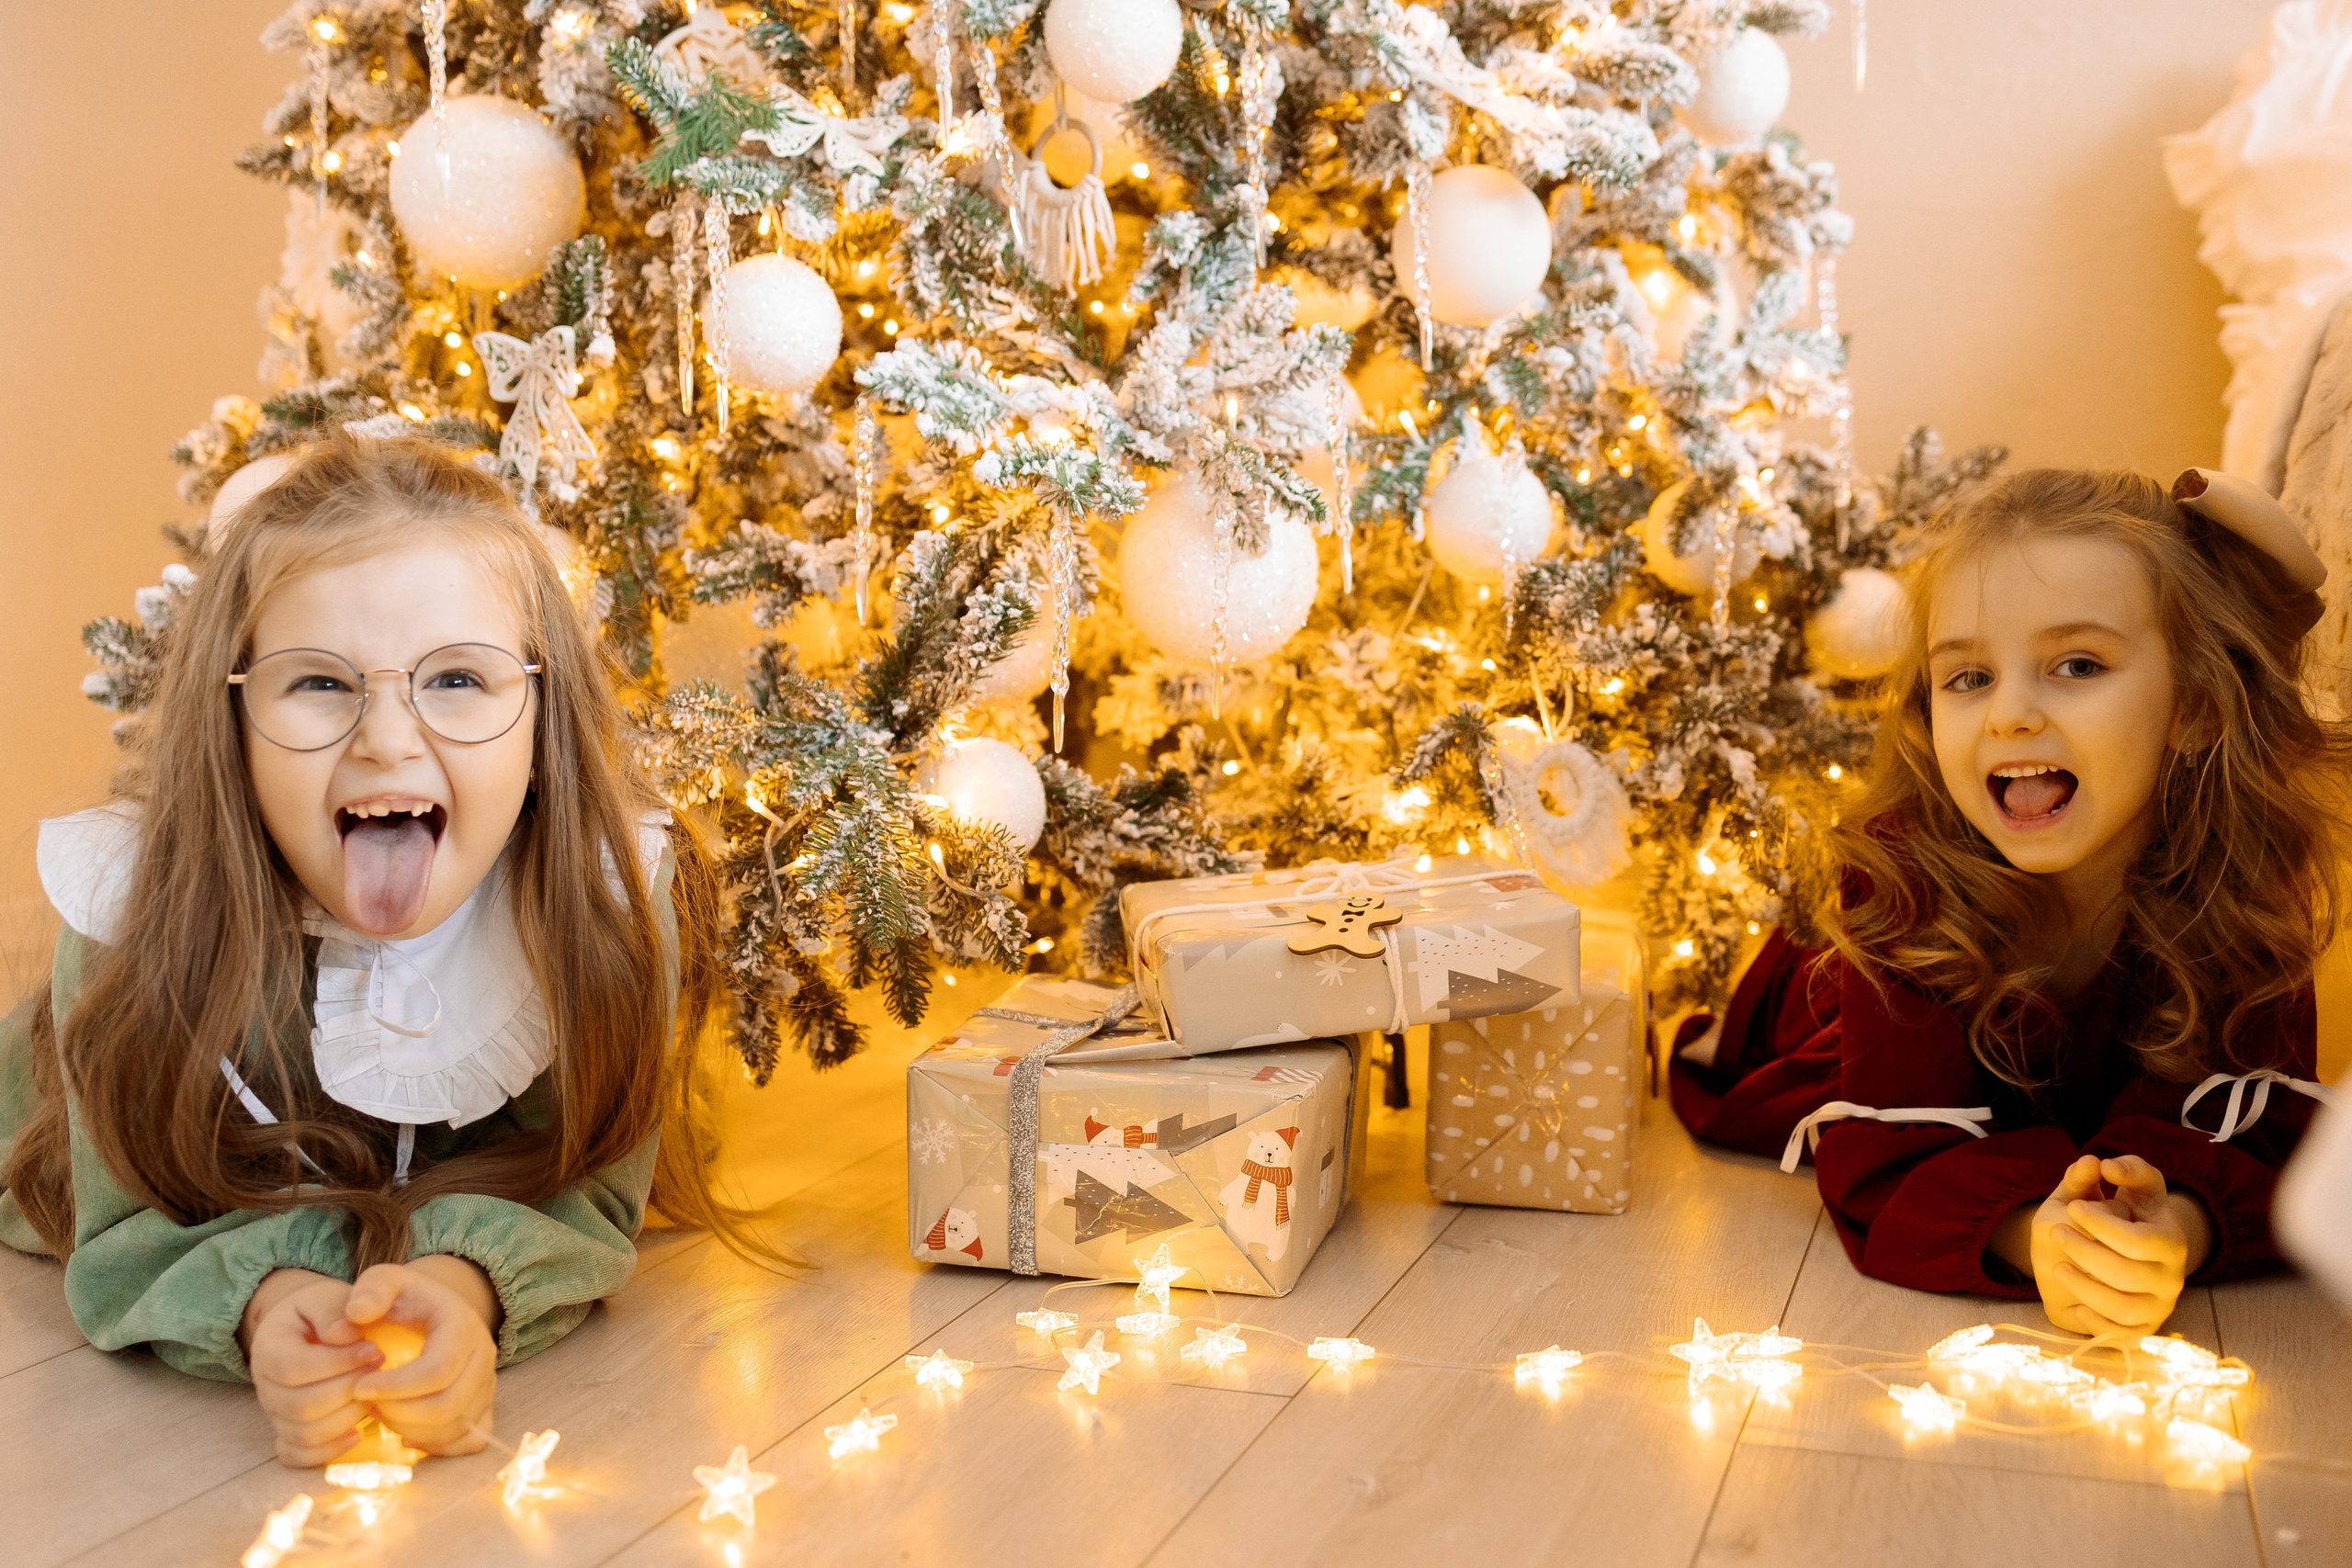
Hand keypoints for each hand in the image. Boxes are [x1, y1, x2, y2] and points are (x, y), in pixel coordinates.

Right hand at [242, 1269, 381, 1466]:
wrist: (309, 1328)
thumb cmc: (323, 1311)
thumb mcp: (327, 1297)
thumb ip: (334, 1312)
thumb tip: (345, 1335)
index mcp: (268, 1348)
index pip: (294, 1368)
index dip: (338, 1364)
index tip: (376, 1350)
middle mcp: (265, 1386)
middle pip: (300, 1406)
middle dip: (348, 1390)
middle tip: (381, 1371)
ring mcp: (274, 1413)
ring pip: (304, 1433)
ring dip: (346, 1418)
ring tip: (374, 1394)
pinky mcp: (287, 1432)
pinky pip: (298, 1454)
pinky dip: (327, 1451)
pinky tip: (358, 1433)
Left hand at [343, 1259, 500, 1454]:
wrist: (434, 1311)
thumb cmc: (405, 1300)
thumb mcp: (386, 1281)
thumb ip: (371, 1289)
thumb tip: (358, 1312)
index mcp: (462, 1326)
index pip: (437, 1370)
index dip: (395, 1387)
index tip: (359, 1387)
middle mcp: (484, 1356)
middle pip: (449, 1405)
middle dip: (400, 1412)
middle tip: (368, 1403)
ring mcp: (487, 1384)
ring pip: (456, 1426)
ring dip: (411, 1429)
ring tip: (381, 1412)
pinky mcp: (484, 1406)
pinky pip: (469, 1440)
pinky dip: (436, 1445)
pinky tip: (405, 1431)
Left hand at [2030, 1155, 2204, 1338]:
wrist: (2139, 1248)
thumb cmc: (2131, 1211)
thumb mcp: (2131, 1184)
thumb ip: (2123, 1170)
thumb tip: (2103, 1165)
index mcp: (2172, 1242)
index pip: (2139, 1241)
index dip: (2102, 1225)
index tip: (2073, 1207)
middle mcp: (2172, 1278)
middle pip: (2127, 1274)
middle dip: (2085, 1252)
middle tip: (2055, 1232)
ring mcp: (2160, 1306)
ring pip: (2123, 1307)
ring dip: (2085, 1288)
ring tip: (2057, 1266)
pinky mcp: (2144, 1329)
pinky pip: (2123, 1337)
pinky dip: (2098, 1325)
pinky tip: (2077, 1306)